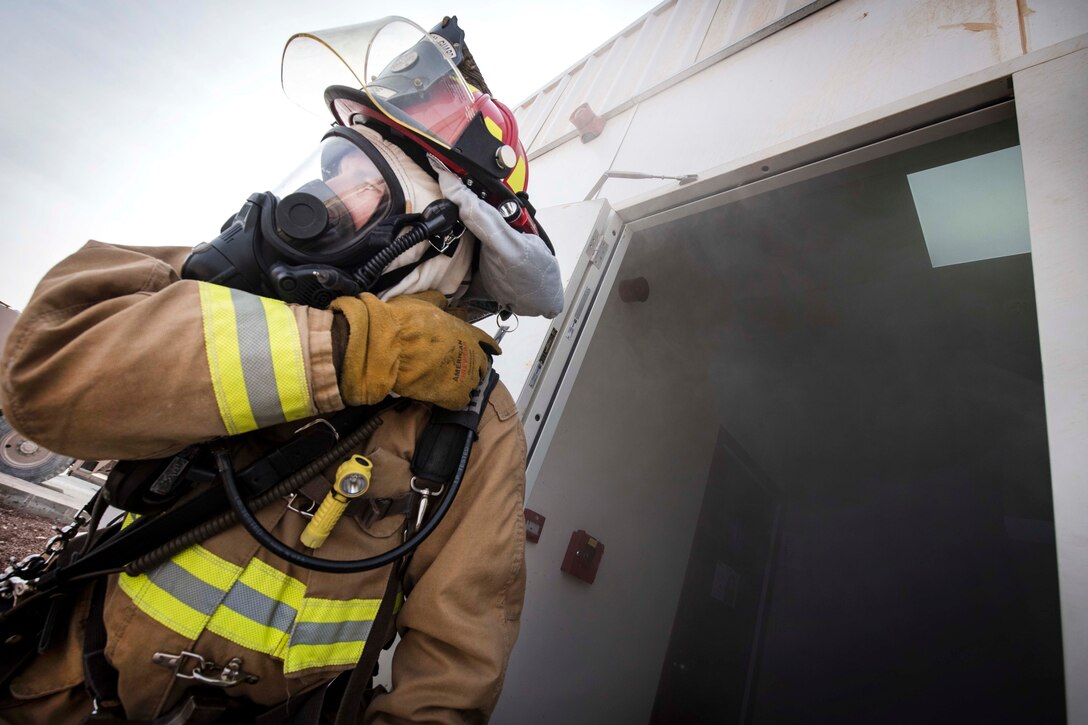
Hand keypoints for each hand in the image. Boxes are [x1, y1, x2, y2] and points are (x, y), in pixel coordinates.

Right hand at [331, 291, 500, 409]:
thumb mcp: (423, 302)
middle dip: (477, 366)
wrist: (391, 345)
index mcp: (466, 332)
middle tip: (466, 370)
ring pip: (473, 384)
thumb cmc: (406, 321)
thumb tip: (442, 300)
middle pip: (483, 364)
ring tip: (454, 386)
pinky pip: (461, 401)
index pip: (485, 340)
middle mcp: (471, 354)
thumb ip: (437, 303)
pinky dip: (454, 401)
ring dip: (465, 384)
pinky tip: (447, 400)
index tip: (495, 351)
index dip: (489, 346)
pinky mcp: (453, 394)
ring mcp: (464, 375)